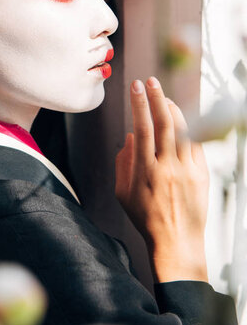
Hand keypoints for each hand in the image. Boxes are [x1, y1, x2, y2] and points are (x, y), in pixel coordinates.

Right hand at [115, 76, 208, 282]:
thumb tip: (131, 137)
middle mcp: (167, 167)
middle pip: (164, 122)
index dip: (139, 103)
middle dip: (157, 97)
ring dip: (174, 109)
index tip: (136, 86)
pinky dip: (188, 129)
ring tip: (165, 98)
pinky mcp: (202, 174)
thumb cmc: (145, 218)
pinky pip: (196, 144)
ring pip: (183, 130)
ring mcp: (187, 170)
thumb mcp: (122, 193)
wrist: (176, 242)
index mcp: (144, 170)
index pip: (142, 128)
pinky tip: (182, 121)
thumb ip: (123, 162)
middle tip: (152, 81)